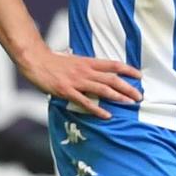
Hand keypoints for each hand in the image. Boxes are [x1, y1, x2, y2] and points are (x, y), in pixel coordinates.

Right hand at [18, 49, 140, 119]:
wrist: (36, 61)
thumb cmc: (53, 61)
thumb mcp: (73, 60)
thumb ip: (86, 66)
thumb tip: (96, 72)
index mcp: (88, 62)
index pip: (113, 64)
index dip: (127, 70)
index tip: (139, 75)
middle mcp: (85, 71)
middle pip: (112, 79)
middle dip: (128, 88)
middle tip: (139, 96)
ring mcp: (76, 81)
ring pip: (102, 89)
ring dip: (118, 97)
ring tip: (129, 103)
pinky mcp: (67, 91)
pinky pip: (85, 101)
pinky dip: (97, 109)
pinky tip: (107, 115)